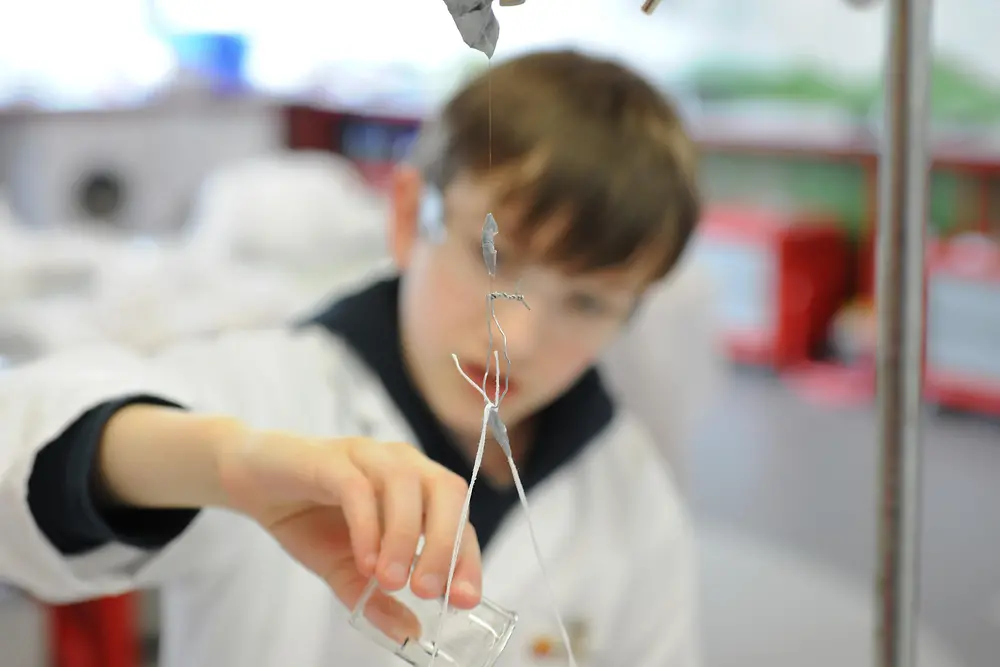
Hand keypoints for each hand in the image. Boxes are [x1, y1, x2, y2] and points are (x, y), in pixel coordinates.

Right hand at [215, 429, 482, 632]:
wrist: (254, 483)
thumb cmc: (309, 518)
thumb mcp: (347, 570)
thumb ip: (377, 599)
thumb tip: (410, 633)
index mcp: (417, 488)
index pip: (459, 519)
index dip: (466, 558)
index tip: (465, 600)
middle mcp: (401, 463)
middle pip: (446, 490)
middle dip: (444, 544)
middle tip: (428, 592)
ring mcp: (367, 454)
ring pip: (405, 483)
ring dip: (403, 536)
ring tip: (391, 582)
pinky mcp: (329, 457)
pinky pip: (357, 486)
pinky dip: (367, 524)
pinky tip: (364, 560)